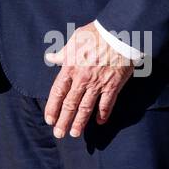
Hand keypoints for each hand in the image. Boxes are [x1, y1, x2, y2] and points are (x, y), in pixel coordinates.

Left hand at [43, 22, 134, 138]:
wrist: (119, 34)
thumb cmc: (95, 34)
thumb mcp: (74, 40)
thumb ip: (62, 53)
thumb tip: (50, 57)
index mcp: (70, 67)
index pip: (58, 92)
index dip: (52, 107)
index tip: (49, 119)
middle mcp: (82, 79)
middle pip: (70, 104)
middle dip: (63, 121)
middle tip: (59, 134)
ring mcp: (98, 84)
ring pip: (86, 108)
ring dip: (80, 123)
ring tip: (74, 134)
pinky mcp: (113, 86)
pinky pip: (107, 104)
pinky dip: (103, 114)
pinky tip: (99, 123)